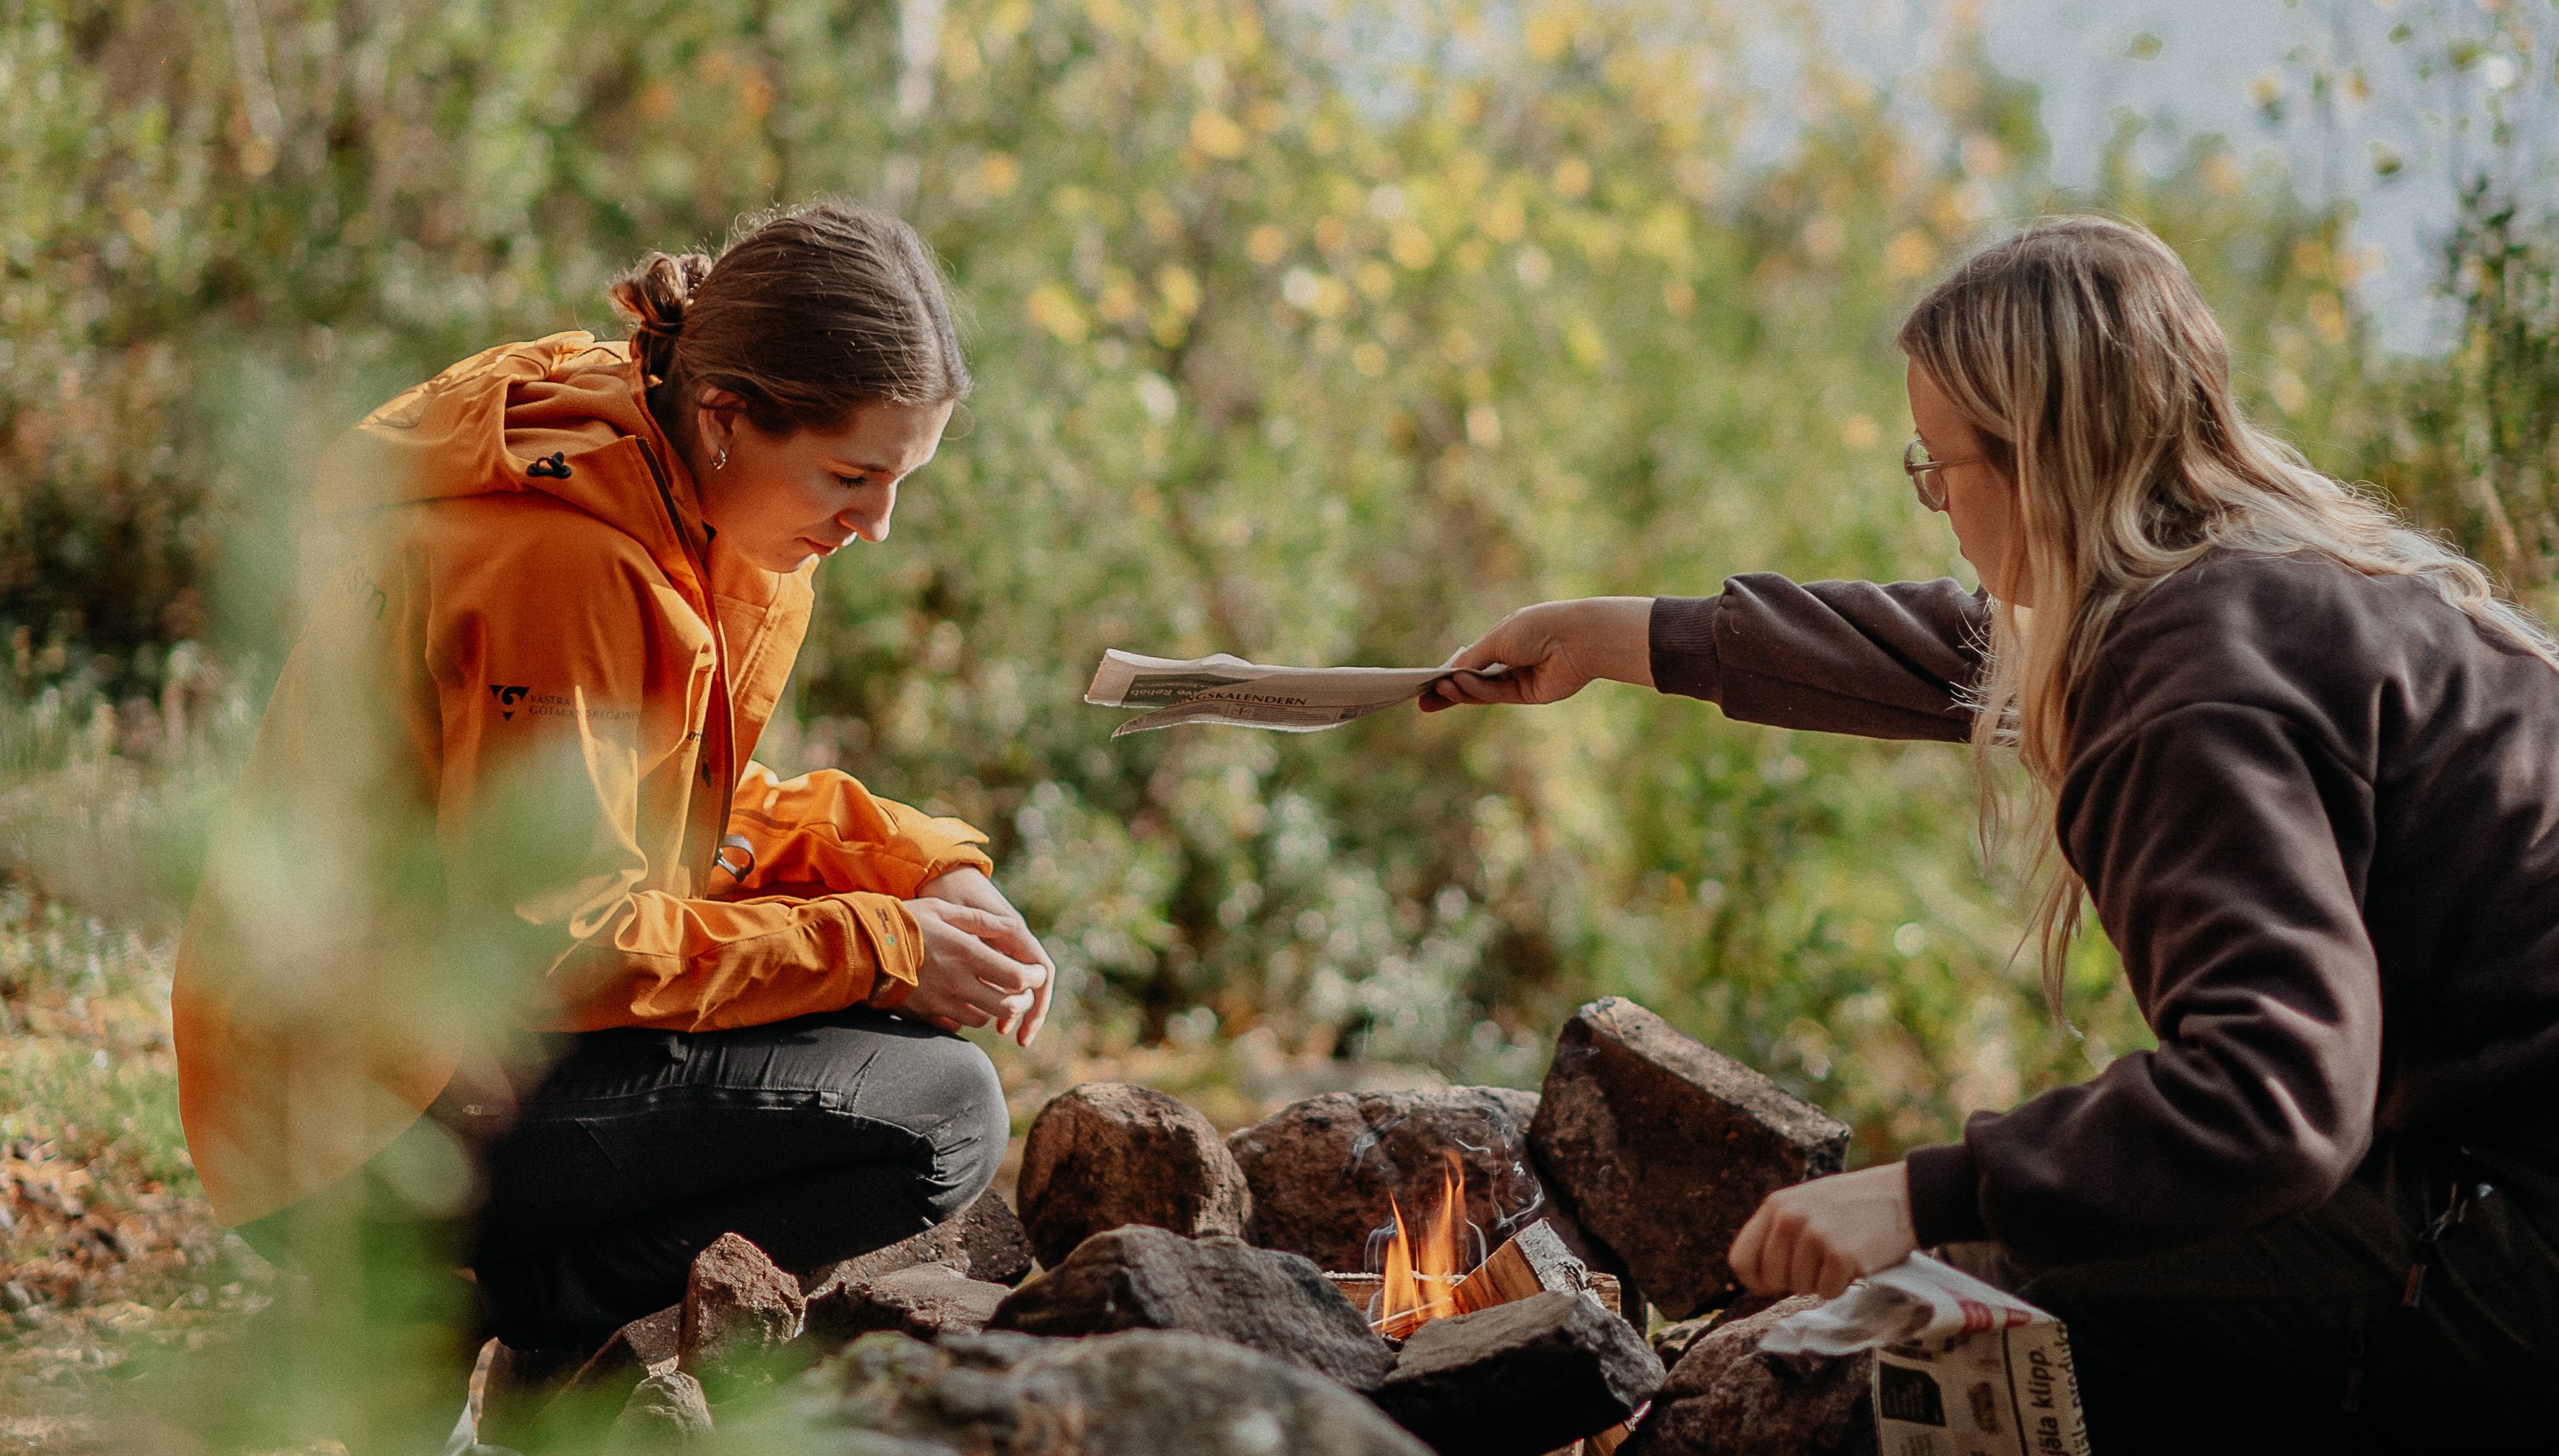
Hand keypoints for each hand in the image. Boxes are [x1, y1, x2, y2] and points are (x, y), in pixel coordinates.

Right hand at [908, 868, 1056, 1046]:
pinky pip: (956, 1025)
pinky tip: (964, 1003)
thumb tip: (1012, 927)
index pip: (1016, 977)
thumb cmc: (904, 922)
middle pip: (1006, 1005)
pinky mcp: (925, 1014)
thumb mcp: (944, 910)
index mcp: (966, 954)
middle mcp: (958, 982)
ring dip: (993, 1010)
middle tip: (1021, 992)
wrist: (860, 948)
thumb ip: (981, 921)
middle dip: (1020, 1000)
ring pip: (983, 1018)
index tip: (1035, 974)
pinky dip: (967, 1017)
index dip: (1033, 978)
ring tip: (990, 994)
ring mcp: (941, 1002)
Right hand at [1419, 597, 1654, 711]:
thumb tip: (1449, 674)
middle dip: (1448, 690)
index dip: (1448, 672)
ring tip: (1437, 689)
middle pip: (1472, 680)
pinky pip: (1496, 695)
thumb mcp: (1496, 640)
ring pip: (1481, 690)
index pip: (1470, 660)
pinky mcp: (1527, 695)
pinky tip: (1458, 685)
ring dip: (1459, 690)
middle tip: (1421, 700)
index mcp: (1503, 639)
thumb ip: (1472, 659)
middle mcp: (1509, 660)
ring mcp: (1518, 678)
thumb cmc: (1537, 627)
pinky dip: (1475, 691)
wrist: (1575, 638)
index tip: (1425, 681)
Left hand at [1729, 1163, 1918, 1299]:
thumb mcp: (1806, 1204)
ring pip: (1800, 1287)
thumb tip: (1754, 1278)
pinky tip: (1855, 1261)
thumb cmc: (1853, 1206)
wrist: (1902, 1195)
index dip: (1756, 1280)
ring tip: (1841, 1254)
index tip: (1772, 1284)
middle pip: (1771, 1278)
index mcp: (1776, 1206)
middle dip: (1794, 1280)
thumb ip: (1778, 1232)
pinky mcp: (1840, 1255)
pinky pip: (1828, 1291)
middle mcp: (1789, 1219)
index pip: (1741, 1259)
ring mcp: (1814, 1236)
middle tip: (1820, 1263)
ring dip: (1821, 1280)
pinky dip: (1842, 1285)